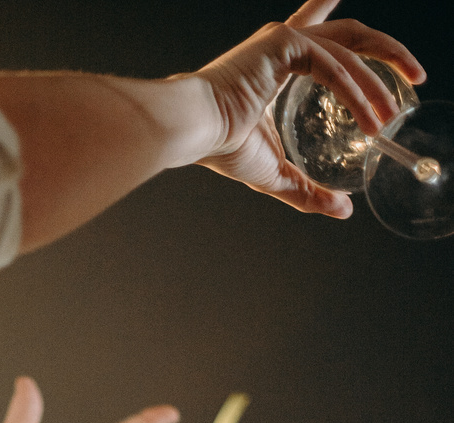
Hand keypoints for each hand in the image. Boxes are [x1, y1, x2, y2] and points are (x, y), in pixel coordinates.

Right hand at [193, 0, 425, 217]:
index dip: (343, 25)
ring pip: (350, 52)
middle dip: (387, 49)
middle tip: (416, 74)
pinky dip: (357, 93)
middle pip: (351, 33)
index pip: (317, 33)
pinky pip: (334, 67)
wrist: (194, 131)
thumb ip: (308, 189)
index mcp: (277, 63)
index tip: (368, 29)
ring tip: (391, 118)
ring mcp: (284, 40)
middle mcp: (283, 43)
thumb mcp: (275, 172)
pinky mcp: (284, 45)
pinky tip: (370, 117)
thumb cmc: (220, 146)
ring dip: (378, 84)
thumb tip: (342, 210)